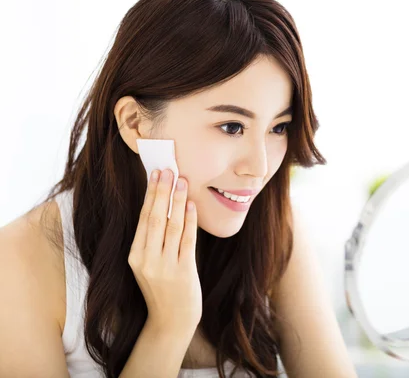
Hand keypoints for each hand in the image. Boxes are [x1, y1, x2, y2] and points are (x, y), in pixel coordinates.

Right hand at [128, 168, 201, 334]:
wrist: (172, 320)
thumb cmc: (162, 288)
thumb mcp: (148, 264)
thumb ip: (152, 240)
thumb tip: (162, 204)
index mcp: (135, 256)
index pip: (143, 219)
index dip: (150, 195)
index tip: (155, 174)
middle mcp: (147, 260)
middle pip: (155, 218)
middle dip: (162, 191)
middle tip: (168, 170)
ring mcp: (165, 266)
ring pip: (171, 226)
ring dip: (177, 201)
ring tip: (182, 181)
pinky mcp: (183, 271)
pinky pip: (187, 240)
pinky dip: (190, 221)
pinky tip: (192, 205)